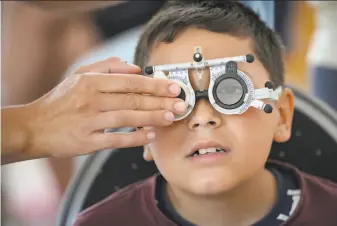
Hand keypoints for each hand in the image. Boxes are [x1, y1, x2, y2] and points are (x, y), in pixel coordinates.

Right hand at [3, 57, 185, 160]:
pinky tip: (151, 135)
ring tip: (171, 117)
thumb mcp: (79, 75)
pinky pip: (116, 140)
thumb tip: (135, 68)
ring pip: (128, 118)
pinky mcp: (88, 142)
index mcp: (91, 82)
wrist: (36, 126)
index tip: (172, 87)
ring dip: (153, 118)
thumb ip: (107, 66)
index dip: (154, 84)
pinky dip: (135, 137)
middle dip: (160, 101)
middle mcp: (91, 100)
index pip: (130, 81)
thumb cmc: (61, 100)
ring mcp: (89, 122)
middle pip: (133, 99)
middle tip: (180, 103)